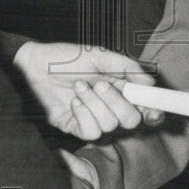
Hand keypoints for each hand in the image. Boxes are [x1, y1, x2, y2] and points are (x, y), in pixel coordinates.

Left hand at [14, 41, 163, 139]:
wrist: (34, 67)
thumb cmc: (66, 58)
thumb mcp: (98, 56)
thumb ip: (125, 67)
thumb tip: (150, 81)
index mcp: (120, 87)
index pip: (145, 106)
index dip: (153, 112)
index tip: (153, 111)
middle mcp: (111, 105)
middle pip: (132, 120)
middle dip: (117, 103)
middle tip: (100, 84)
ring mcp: (95, 118)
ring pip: (110, 125)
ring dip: (93, 104)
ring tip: (78, 87)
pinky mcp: (78, 128)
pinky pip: (91, 132)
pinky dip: (83, 115)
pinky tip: (74, 102)